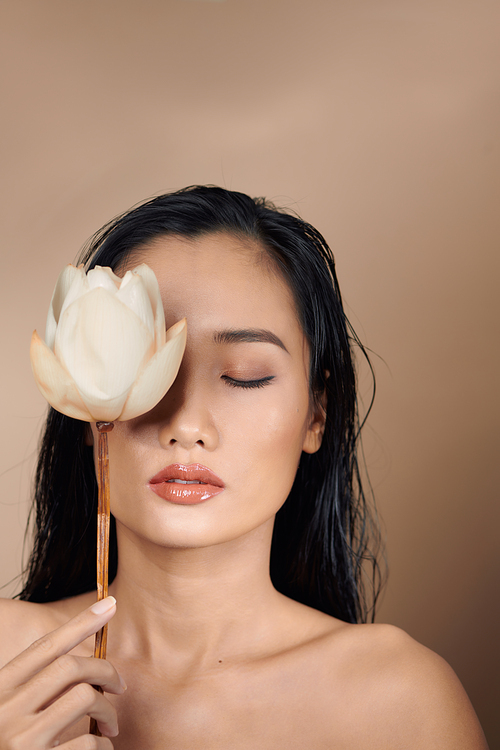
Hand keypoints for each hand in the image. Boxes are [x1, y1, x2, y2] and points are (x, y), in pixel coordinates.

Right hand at [0, 596, 124, 748]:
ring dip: (107, 709)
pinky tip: (100, 749)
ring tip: (108, 724)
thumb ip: (32, 688)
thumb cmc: (6, 744)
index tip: (109, 606)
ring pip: (84, 698)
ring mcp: (21, 740)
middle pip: (70, 667)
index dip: (81, 623)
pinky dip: (102, 745)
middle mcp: (6, 710)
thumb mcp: (6, 710)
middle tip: (119, 684)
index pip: (44, 647)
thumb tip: (79, 662)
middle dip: (104, 670)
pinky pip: (88, 744)